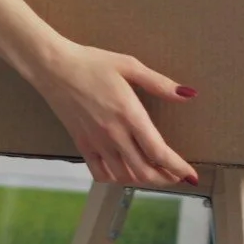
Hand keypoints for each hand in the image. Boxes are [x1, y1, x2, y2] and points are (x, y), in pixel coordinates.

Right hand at [27, 41, 199, 187]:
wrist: (54, 67)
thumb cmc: (92, 63)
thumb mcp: (129, 65)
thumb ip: (160, 83)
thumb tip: (188, 94)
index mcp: (129, 114)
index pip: (159, 152)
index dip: (178, 168)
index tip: (190, 175)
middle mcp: (114, 134)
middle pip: (144, 171)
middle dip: (165, 178)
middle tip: (176, 176)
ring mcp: (96, 142)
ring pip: (124, 176)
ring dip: (143, 180)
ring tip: (155, 175)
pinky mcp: (82, 144)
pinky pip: (100, 173)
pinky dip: (115, 179)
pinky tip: (124, 173)